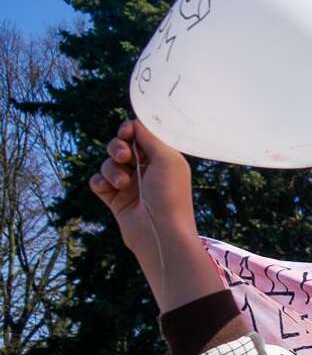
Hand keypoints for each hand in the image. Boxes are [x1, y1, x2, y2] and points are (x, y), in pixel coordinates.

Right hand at [87, 121, 203, 294]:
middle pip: (120, 146)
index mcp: (162, 159)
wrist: (160, 232)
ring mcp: (130, 184)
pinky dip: (101, 182)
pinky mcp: (115, 199)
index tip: (126, 132)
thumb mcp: (167, 159)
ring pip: (108, 163)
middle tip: (124, 157)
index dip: (130, 131)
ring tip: (123, 183)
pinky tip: (109, 189)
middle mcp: (146, 170)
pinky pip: (98, 181)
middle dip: (117, 147)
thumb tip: (135, 122)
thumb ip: (150, 137)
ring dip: (112, 169)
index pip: (140, 135)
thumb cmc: (169, 195)